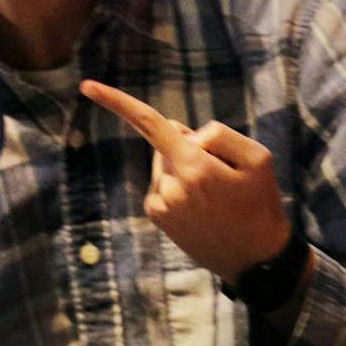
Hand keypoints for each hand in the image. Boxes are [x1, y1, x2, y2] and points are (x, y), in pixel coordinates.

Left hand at [80, 79, 290, 281]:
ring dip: (184, 167)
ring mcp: (161, 204)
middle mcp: (170, 186)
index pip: (152, 124)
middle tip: (224, 173)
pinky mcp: (157, 217)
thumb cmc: (260, 204)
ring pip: (165, 163)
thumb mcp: (257, 158)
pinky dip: (178, 184)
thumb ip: (218, 134)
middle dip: (189, 145)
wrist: (254, 259)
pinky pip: (162, 182)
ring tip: (216, 195)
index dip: (118, 102)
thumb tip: (181, 134)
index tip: (86, 87)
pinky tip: (202, 204)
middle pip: (169, 142)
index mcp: (194, 167)